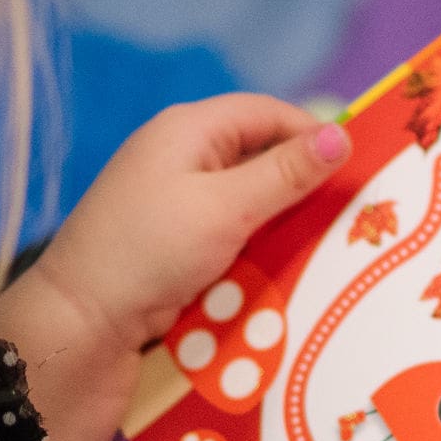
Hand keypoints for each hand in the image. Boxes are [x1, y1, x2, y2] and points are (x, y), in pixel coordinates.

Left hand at [9, 94, 349, 353]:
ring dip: (283, 226)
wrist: (80, 327)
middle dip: (303, 185)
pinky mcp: (174, 250)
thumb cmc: (148, 253)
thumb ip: (284, 174)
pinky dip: (258, 254)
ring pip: (249, 205)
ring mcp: (175, 207)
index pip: (265, 113)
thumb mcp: (225, 208)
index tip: (360, 167)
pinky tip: (286, 276)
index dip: (312, 133)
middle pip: (259, 158)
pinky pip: (231, 240)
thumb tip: (341, 137)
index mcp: (187, 130)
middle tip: (354, 214)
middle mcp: (180, 161)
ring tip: (330, 248)